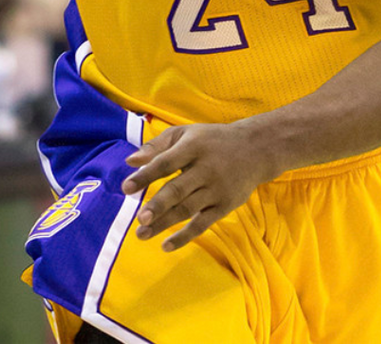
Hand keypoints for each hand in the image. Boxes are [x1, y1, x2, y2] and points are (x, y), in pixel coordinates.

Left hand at [121, 122, 275, 251]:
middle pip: (178, 189)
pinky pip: (202, 224)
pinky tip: (165, 245)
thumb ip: (156, 146)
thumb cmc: (210, 140)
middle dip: (158, 205)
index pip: (166, 162)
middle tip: (139, 219)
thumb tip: (129, 162)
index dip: (145, 175)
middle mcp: (206, 168)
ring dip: (165, 223)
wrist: (254, 150)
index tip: (126, 188)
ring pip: (187, 209)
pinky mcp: (225, 206)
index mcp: (193, 147)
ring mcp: (216, 189)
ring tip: (142, 234)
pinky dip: (185, 236)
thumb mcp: (184, 134)